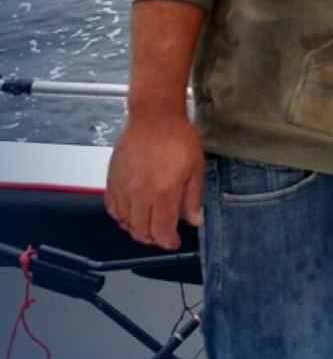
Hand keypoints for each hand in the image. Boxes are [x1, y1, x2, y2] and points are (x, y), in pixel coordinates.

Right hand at [104, 113, 204, 250]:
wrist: (154, 116)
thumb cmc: (177, 137)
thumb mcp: (195, 168)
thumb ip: (193, 197)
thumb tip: (193, 220)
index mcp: (163, 192)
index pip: (160, 230)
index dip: (167, 242)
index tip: (173, 242)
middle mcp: (139, 193)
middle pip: (140, 230)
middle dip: (152, 238)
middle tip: (162, 235)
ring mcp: (123, 187)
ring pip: (124, 221)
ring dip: (135, 228)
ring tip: (147, 226)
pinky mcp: (112, 179)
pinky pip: (112, 207)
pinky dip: (120, 216)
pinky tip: (130, 213)